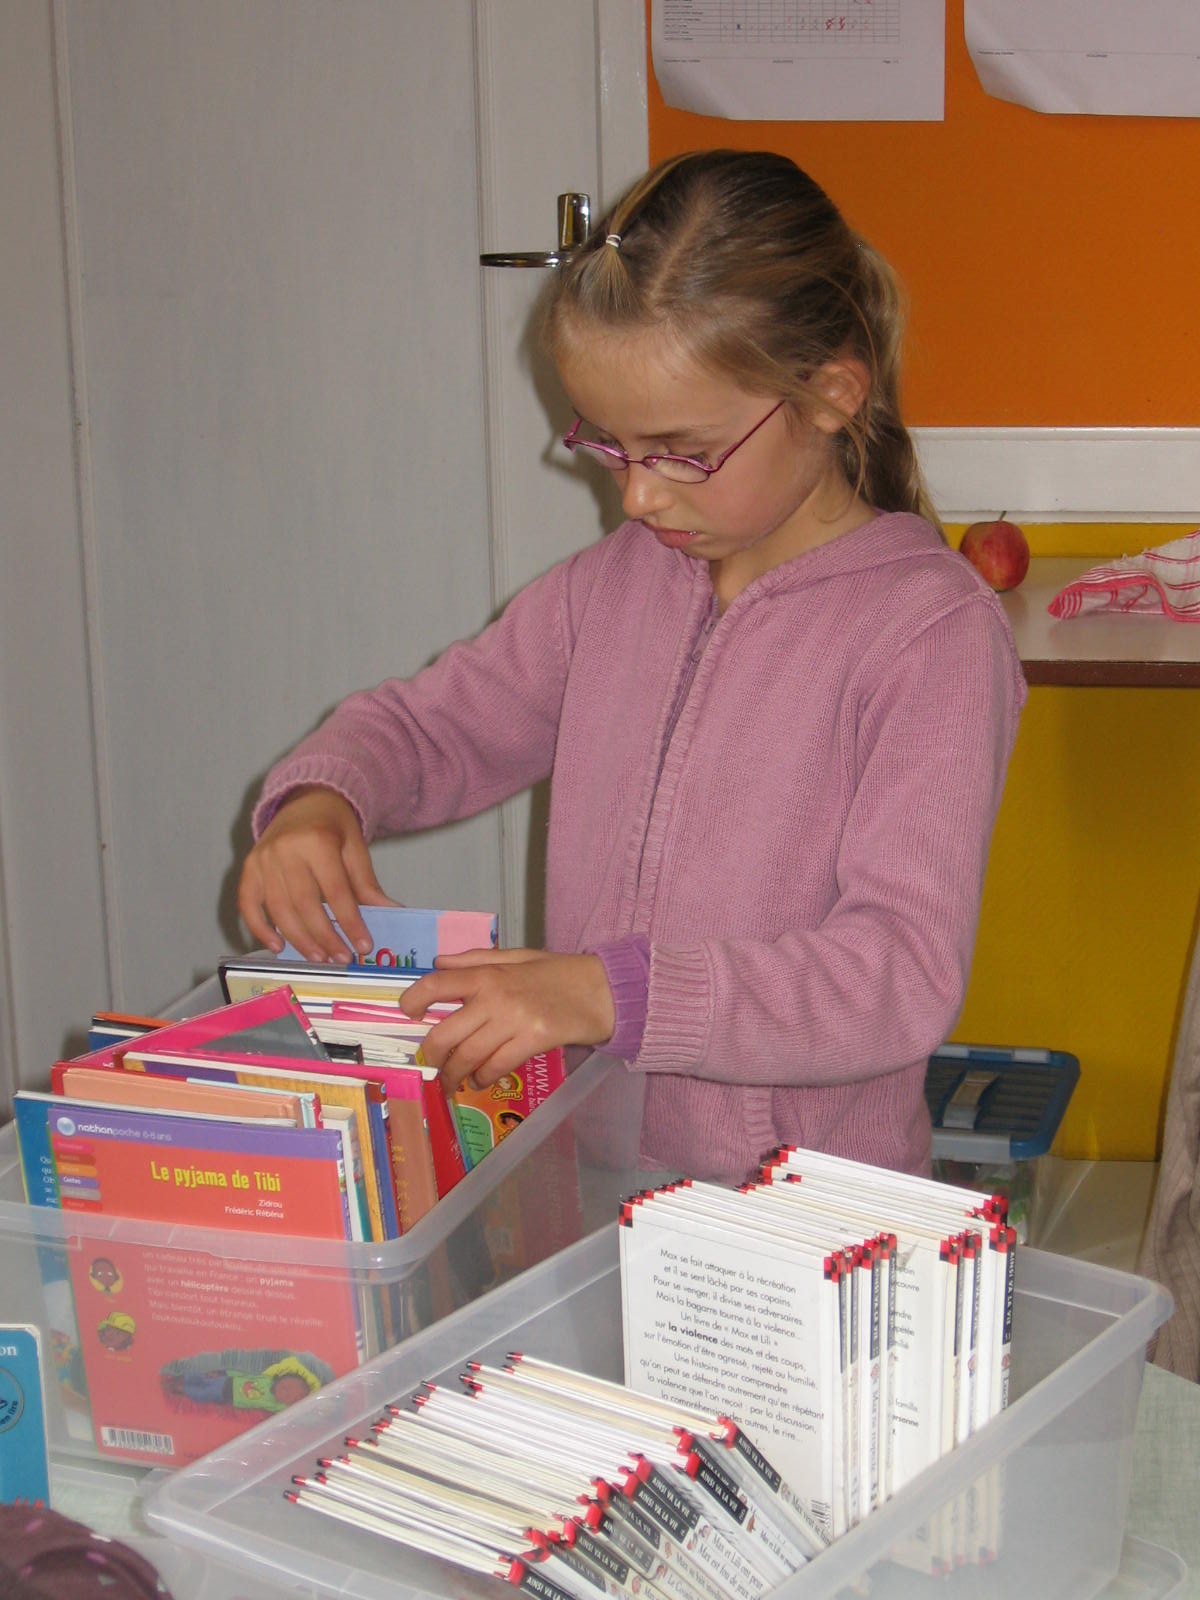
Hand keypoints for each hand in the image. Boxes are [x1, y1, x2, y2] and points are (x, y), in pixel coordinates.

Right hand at [237, 787, 395, 962]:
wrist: (305, 800)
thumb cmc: (333, 826)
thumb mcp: (355, 848)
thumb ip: (367, 884)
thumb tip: (391, 913)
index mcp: (317, 841)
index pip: (336, 891)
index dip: (350, 922)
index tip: (362, 946)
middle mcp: (285, 849)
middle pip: (304, 904)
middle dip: (324, 937)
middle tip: (341, 959)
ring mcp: (262, 859)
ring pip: (278, 909)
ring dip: (298, 939)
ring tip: (319, 957)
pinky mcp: (248, 867)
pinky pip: (248, 904)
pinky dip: (260, 928)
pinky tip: (279, 947)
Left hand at [400, 948, 614, 1093]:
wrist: (603, 990)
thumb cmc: (559, 972)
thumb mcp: (517, 956)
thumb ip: (476, 959)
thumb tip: (439, 962)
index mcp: (488, 973)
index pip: (436, 984)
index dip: (413, 1000)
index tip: (407, 1013)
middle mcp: (494, 997)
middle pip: (444, 1033)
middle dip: (432, 1056)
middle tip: (431, 1065)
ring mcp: (513, 1021)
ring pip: (468, 1057)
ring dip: (455, 1075)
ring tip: (452, 1081)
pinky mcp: (532, 1042)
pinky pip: (495, 1067)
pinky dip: (483, 1078)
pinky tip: (481, 1080)